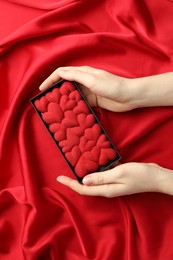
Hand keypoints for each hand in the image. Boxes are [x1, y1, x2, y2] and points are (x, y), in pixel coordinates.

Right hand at [40, 66, 172, 109]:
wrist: (129, 96)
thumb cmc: (112, 86)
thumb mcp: (92, 80)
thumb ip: (76, 76)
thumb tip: (60, 73)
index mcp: (83, 72)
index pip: (62, 73)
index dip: (51, 79)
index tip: (42, 89)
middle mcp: (84, 81)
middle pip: (66, 84)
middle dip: (55, 91)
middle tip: (47, 101)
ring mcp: (88, 92)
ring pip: (72, 95)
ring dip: (64, 101)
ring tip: (56, 109)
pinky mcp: (93, 101)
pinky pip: (80, 104)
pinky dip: (73, 108)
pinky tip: (69, 114)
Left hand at [56, 162, 166, 196]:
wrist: (154, 176)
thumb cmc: (138, 175)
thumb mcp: (119, 174)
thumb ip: (101, 178)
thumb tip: (84, 181)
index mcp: (106, 190)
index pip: (83, 189)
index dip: (70, 184)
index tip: (58, 178)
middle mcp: (106, 188)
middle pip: (85, 186)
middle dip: (73, 181)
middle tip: (63, 172)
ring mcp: (111, 183)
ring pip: (93, 180)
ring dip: (83, 173)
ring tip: (74, 164)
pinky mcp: (115, 177)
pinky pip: (101, 174)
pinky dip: (94, 169)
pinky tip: (91, 160)